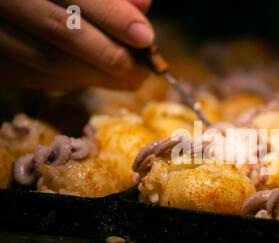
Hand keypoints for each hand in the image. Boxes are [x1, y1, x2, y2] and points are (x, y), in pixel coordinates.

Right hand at [0, 0, 152, 89]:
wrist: (13, 3)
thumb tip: (143, 5)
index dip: (114, 18)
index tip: (145, 37)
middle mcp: (4, 1)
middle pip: (62, 32)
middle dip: (110, 54)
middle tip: (143, 68)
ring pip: (46, 61)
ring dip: (94, 74)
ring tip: (128, 77)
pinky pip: (30, 77)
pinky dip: (69, 81)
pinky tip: (94, 78)